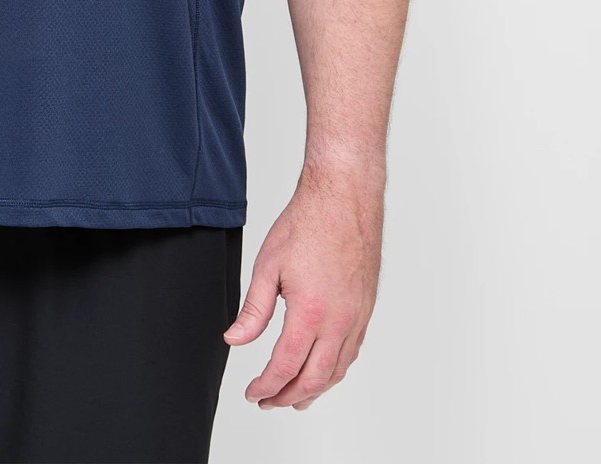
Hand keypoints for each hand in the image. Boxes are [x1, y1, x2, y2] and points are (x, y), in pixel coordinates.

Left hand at [222, 165, 382, 410]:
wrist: (344, 198)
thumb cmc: (308, 223)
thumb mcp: (268, 265)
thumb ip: (253, 309)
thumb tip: (235, 339)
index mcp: (311, 312)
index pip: (286, 367)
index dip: (267, 386)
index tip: (254, 393)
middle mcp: (339, 321)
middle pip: (314, 378)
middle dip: (288, 396)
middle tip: (269, 401)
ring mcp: (357, 317)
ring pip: (337, 370)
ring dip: (314, 390)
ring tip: (295, 399)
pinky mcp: (366, 309)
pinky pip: (352, 352)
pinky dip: (335, 370)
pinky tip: (323, 371)